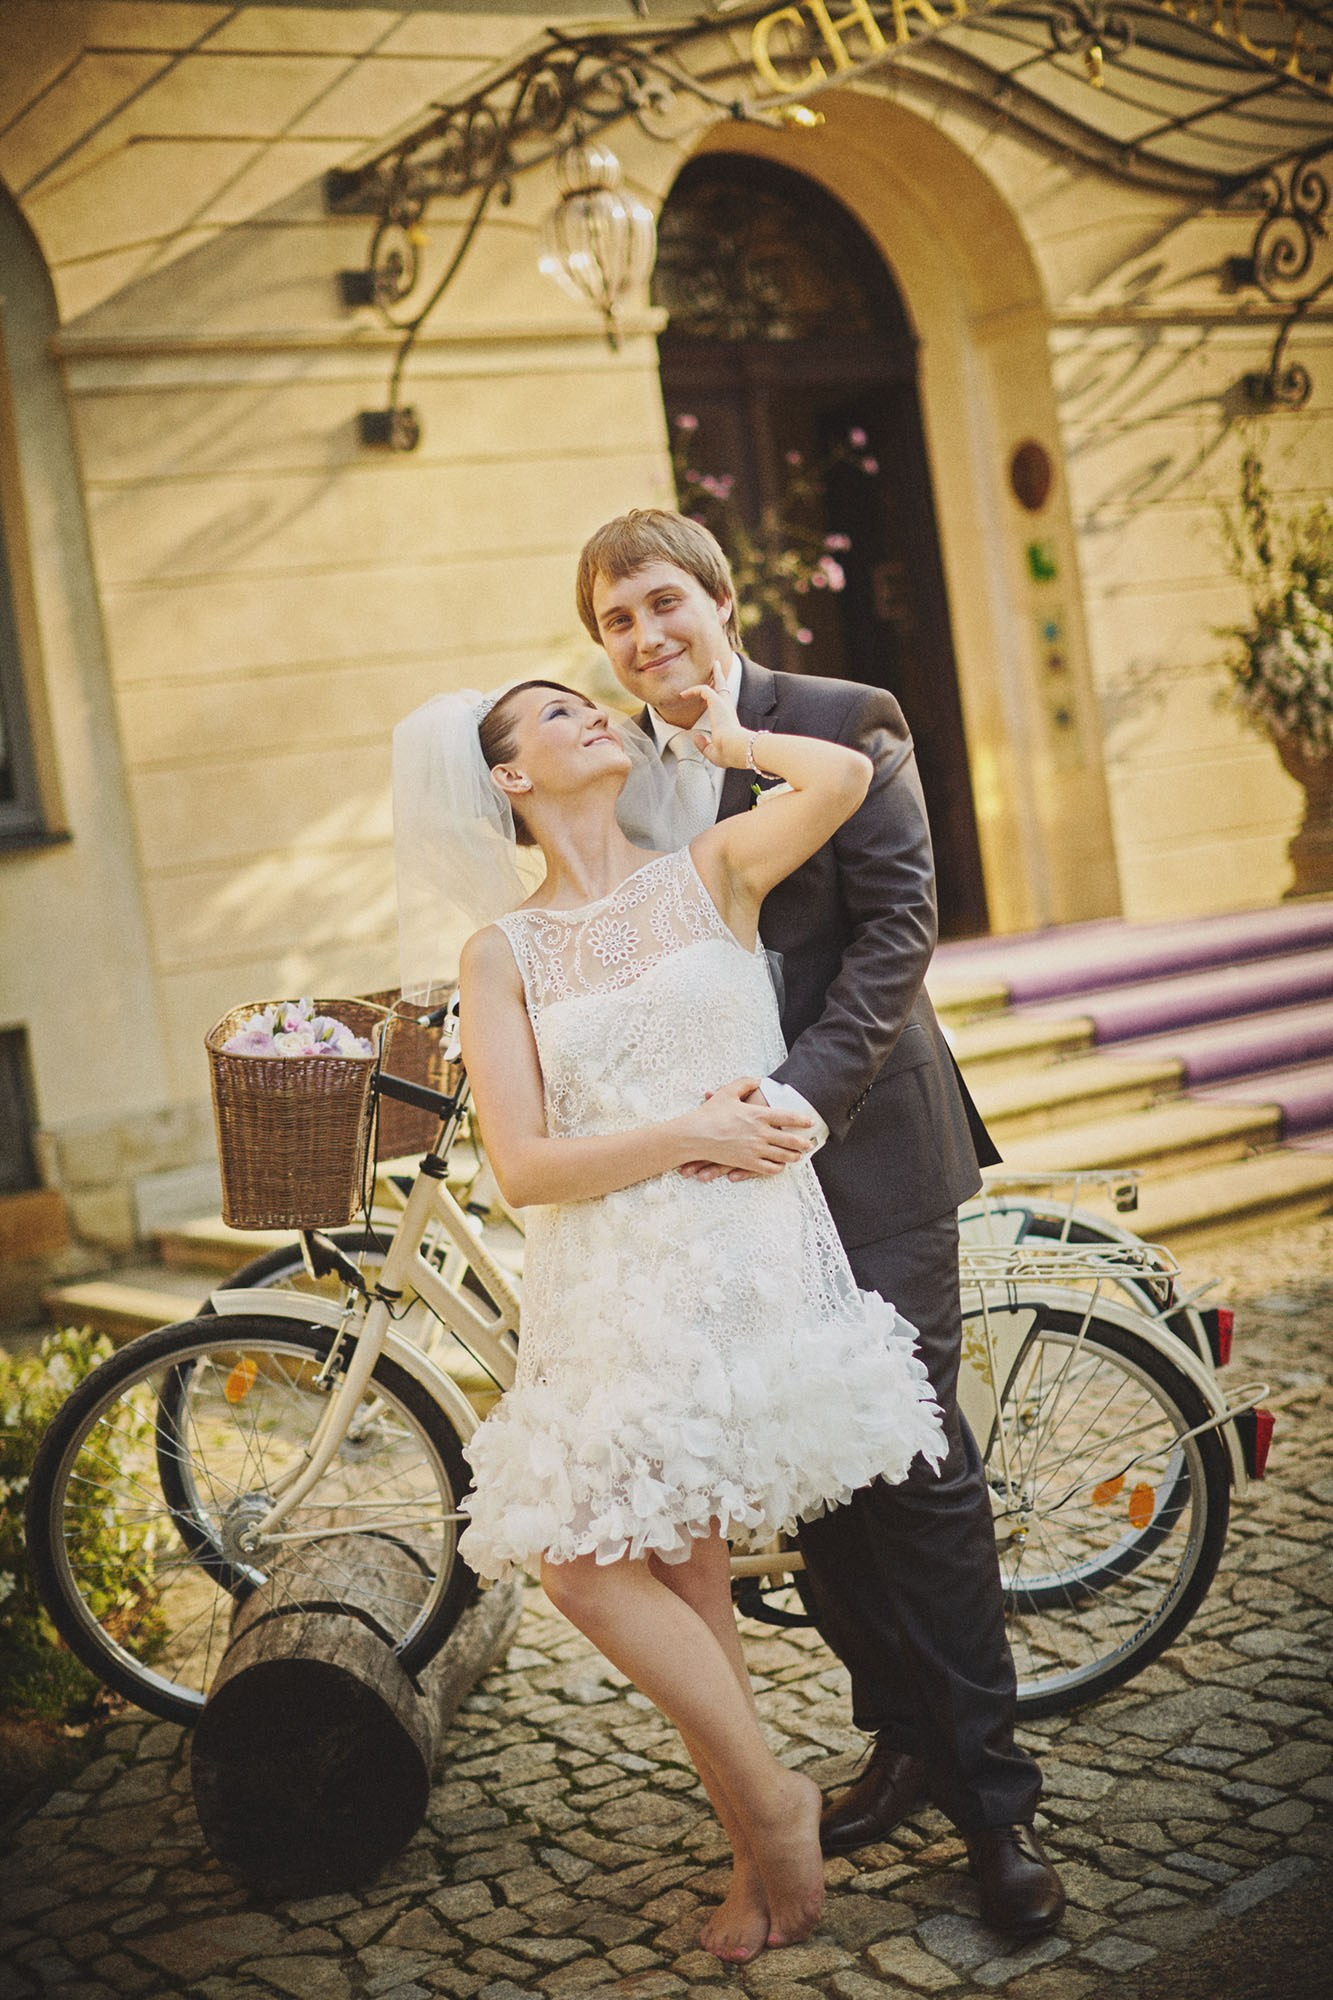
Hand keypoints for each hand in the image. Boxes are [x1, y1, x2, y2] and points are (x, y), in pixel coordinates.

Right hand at [678, 1078, 811, 1179]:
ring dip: (793, 1157)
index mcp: (758, 1115)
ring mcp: (754, 1149)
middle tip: (810, 1144)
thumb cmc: (710, 1113)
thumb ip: (745, 1083)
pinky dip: (777, 1168)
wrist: (695, 1135)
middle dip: (803, 1143)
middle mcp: (760, 1133)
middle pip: (790, 1140)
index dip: (802, 1120)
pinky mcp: (747, 1162)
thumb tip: (758, 1080)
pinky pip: (768, 1168)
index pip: (787, 1118)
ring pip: (782, 1156)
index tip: (810, 1122)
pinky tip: (780, 1166)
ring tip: (799, 1156)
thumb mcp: (728, 1092)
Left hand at [679, 662, 751, 770]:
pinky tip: (683, 694)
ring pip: (719, 683)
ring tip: (712, 665)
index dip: (718, 697)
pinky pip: (703, 689)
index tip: (714, 692)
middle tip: (717, 666)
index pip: (723, 704)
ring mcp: (723, 704)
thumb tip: (696, 737)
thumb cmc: (728, 753)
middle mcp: (728, 709)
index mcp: (729, 720)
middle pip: (724, 687)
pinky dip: (693, 690)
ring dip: (714, 674)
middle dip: (720, 676)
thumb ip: (704, 745)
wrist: (735, 748)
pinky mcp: (717, 701)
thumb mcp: (712, 752)